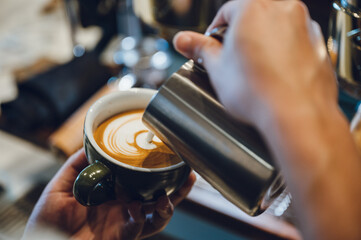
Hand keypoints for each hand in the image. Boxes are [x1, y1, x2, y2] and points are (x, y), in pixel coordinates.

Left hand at [23, 149, 195, 238]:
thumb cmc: (49, 220)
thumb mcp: (61, 186)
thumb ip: (76, 166)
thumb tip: (90, 145)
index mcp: (113, 196)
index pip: (141, 183)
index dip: (156, 173)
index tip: (166, 157)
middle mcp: (123, 210)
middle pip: (157, 199)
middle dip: (177, 189)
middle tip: (188, 174)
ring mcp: (124, 224)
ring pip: (158, 217)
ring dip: (169, 205)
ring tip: (172, 193)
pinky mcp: (121, 237)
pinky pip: (141, 229)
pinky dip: (146, 218)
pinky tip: (142, 207)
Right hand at [173, 0, 337, 129]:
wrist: (296, 114)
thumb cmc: (259, 91)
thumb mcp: (217, 68)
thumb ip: (199, 48)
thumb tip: (183, 41)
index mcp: (253, 8)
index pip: (226, 11)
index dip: (216, 31)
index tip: (214, 45)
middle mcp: (283, 10)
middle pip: (253, 17)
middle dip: (240, 36)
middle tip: (232, 60)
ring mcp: (304, 26)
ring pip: (275, 28)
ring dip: (263, 42)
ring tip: (254, 70)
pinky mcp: (317, 44)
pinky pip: (294, 41)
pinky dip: (283, 52)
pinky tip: (274, 73)